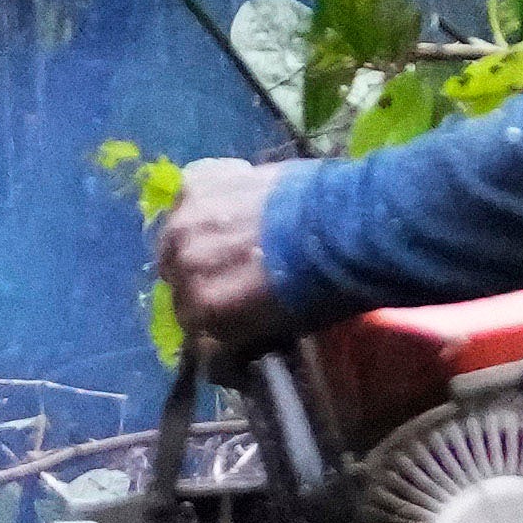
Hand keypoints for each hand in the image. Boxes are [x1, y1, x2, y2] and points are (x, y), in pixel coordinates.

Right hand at [150, 153, 301, 356]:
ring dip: (200, 239)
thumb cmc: (319, 288)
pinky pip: (189, 197)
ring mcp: (184, 222)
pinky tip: (238, 201)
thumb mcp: (275, 330)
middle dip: (204, 281)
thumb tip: (231, 338)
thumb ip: (238, 331)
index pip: (192, 327)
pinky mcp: (196, 183)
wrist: (345, 227)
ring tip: (236, 234)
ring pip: (177, 238)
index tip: (236, 318)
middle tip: (237, 273)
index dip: (215, 322)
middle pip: (178, 279)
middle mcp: (182, 267)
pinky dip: (210, 200)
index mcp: (199, 309)